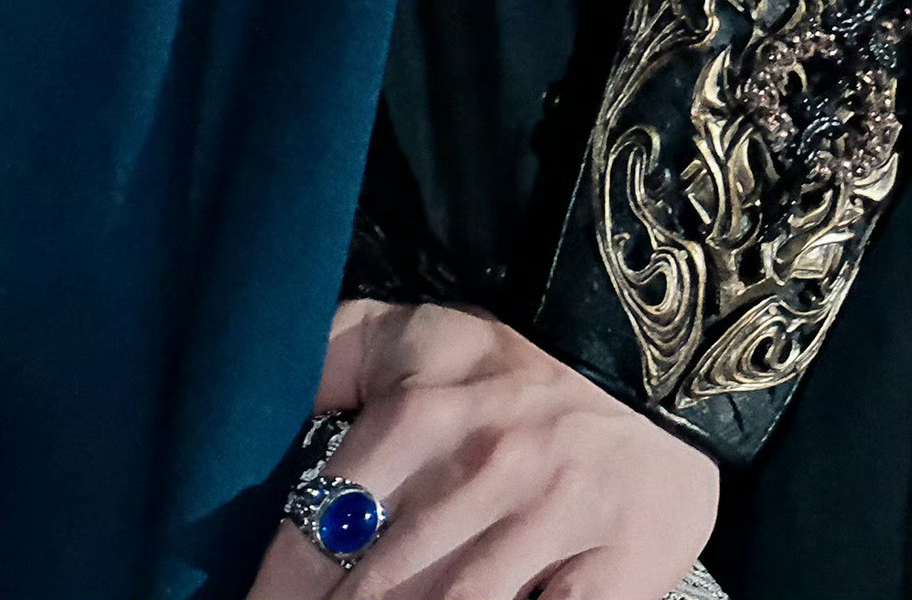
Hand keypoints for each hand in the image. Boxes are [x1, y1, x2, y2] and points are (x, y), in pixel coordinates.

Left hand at [247, 302, 714, 599]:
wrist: (657, 370)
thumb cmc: (512, 368)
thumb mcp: (410, 337)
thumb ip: (324, 360)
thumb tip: (254, 395)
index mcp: (414, 418)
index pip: (317, 529)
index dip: (277, 588)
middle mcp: (477, 471)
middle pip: (377, 588)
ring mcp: (550, 523)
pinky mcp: (618, 568)